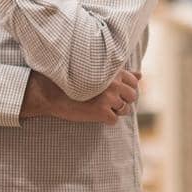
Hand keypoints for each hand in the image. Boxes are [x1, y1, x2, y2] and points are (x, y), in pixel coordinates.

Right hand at [23, 69, 139, 124]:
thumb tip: (141, 75)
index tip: (114, 92)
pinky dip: (105, 119)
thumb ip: (121, 73)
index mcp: (113, 71)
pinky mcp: (102, 112)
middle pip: (132, 97)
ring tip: (98, 106)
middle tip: (106, 101)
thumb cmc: (72, 80)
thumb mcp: (97, 72)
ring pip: (125, 109)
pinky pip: (113, 120)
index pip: (134, 82)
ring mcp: (109, 98)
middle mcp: (114, 83)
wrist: (51, 92)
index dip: (126, 89)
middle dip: (122, 101)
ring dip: (114, 110)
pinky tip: (93, 113)